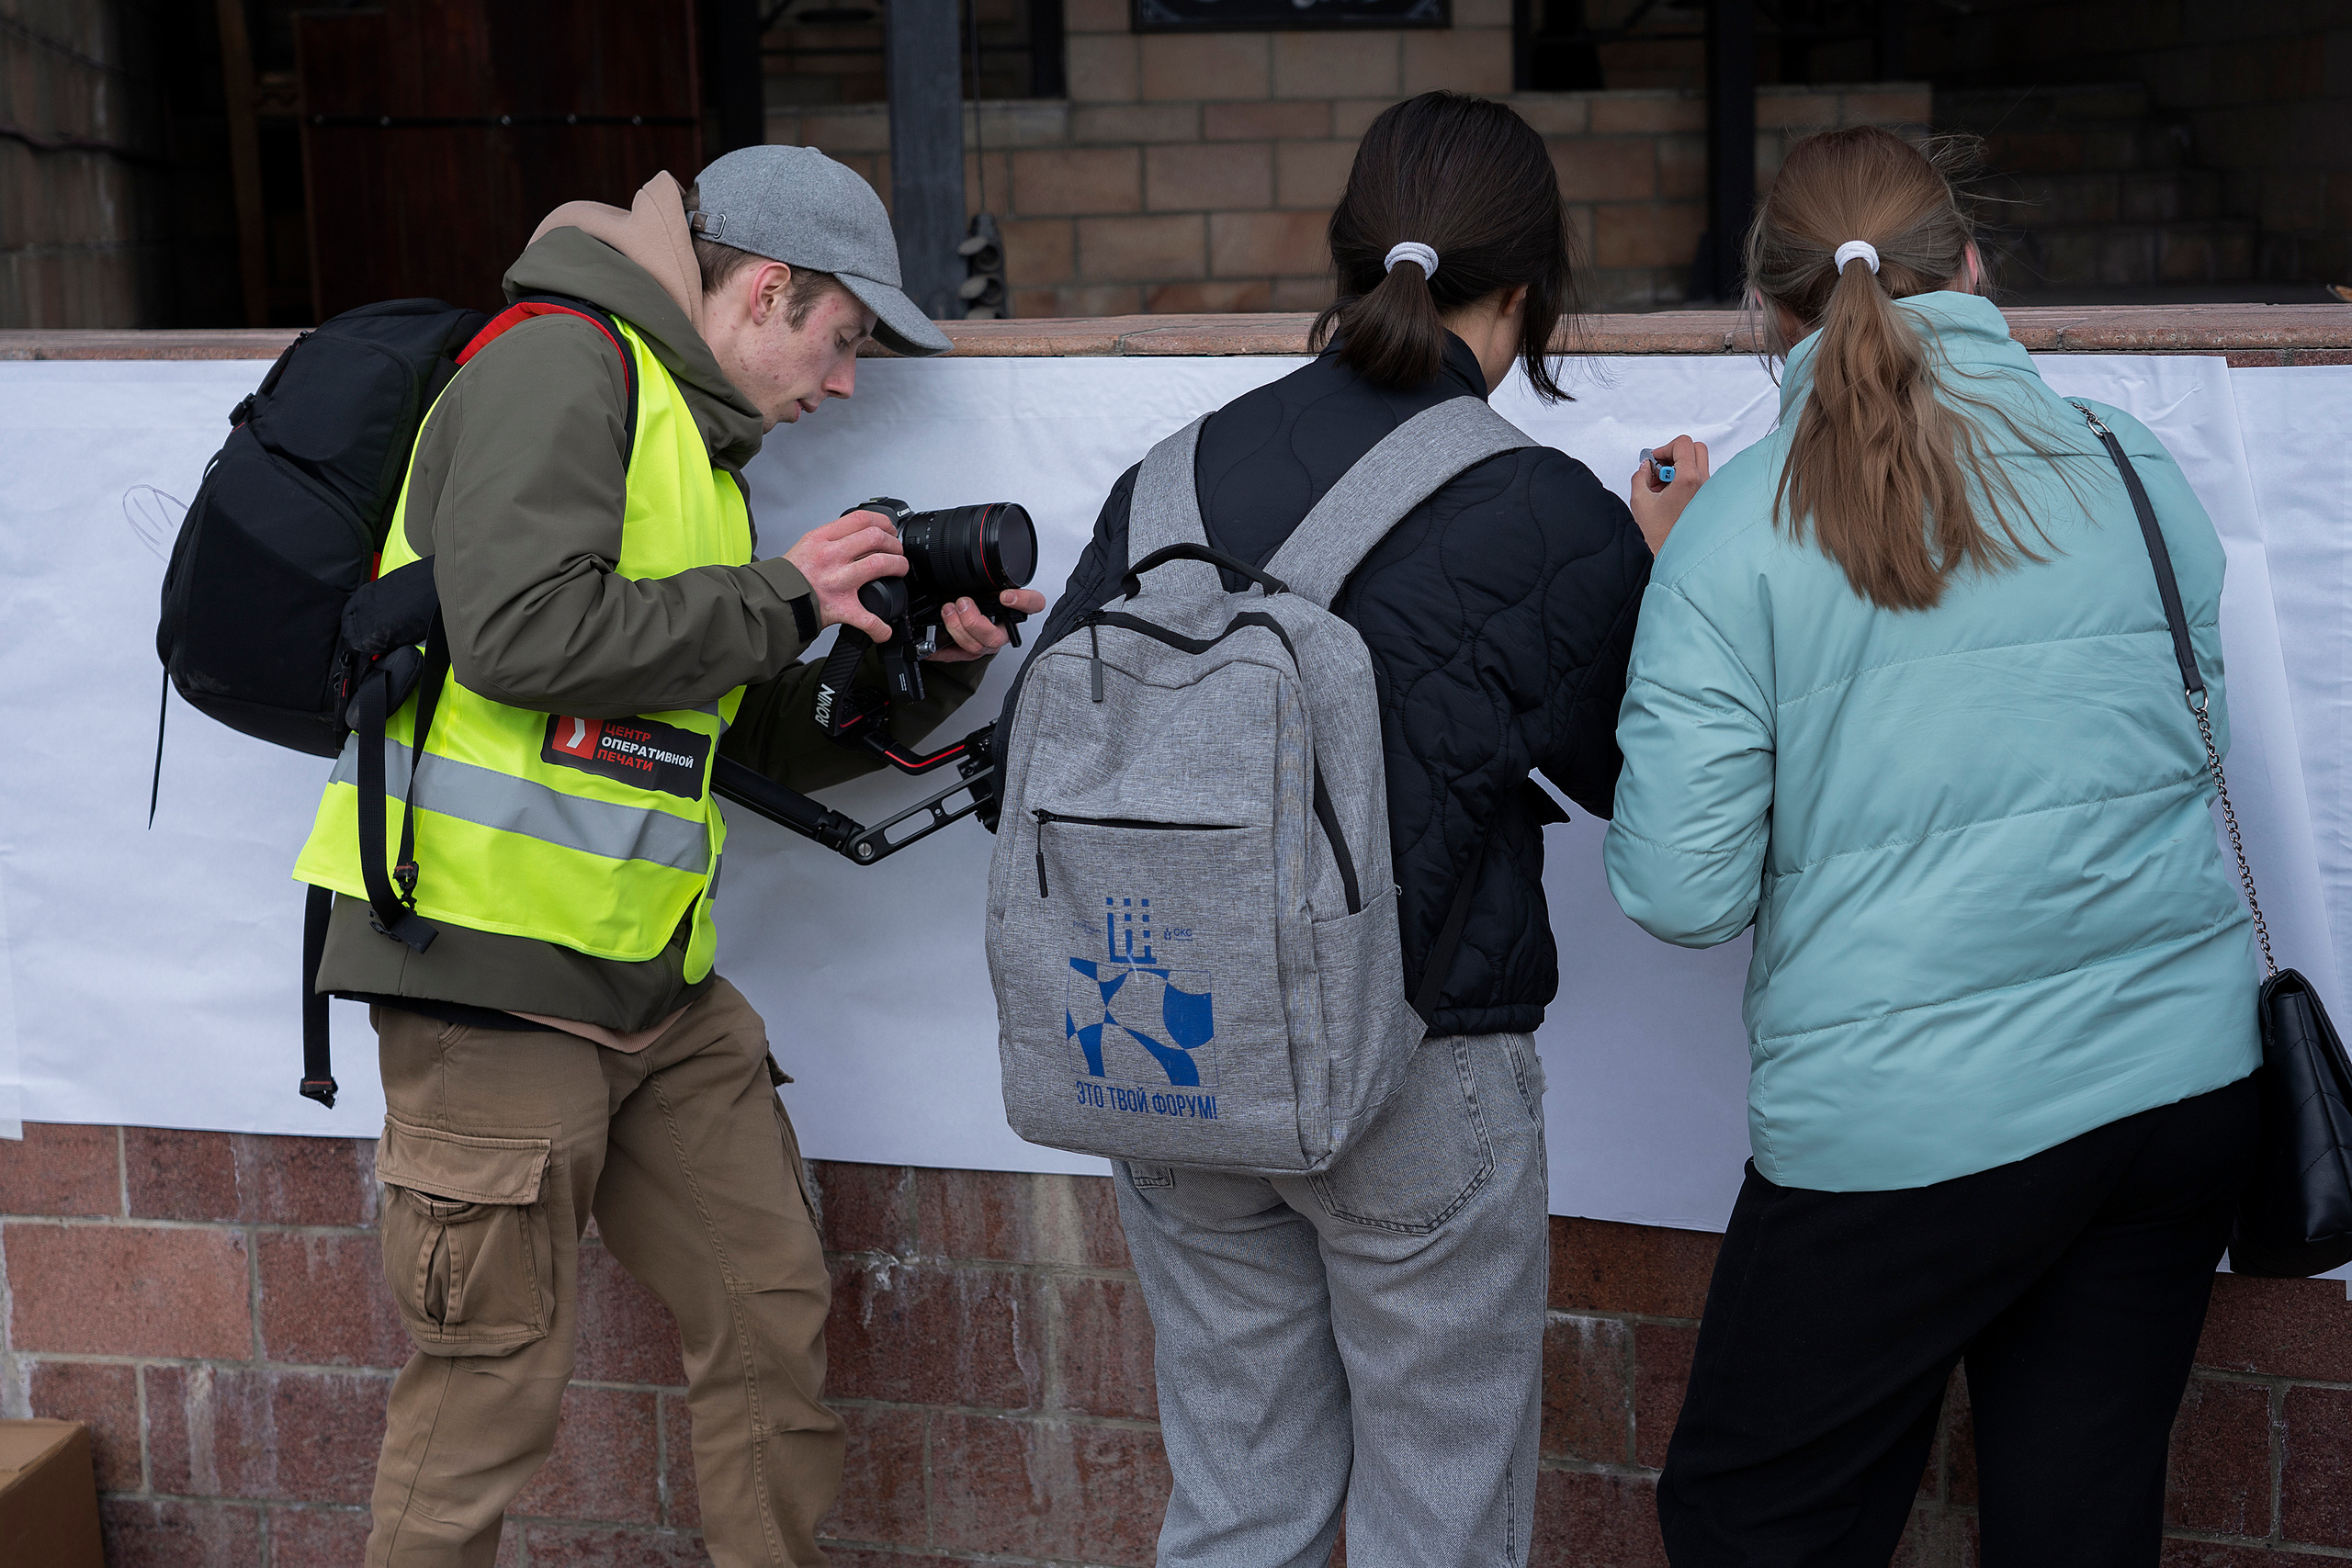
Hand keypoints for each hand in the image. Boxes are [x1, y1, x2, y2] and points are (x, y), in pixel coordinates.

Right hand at [783, 510, 908, 641]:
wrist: (773, 601)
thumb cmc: (791, 576)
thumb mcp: (808, 544)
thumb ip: (833, 537)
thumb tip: (860, 532)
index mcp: (822, 539)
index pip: (861, 519)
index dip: (883, 522)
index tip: (888, 529)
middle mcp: (831, 557)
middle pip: (875, 538)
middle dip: (894, 544)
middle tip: (897, 551)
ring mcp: (838, 581)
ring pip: (880, 565)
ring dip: (898, 566)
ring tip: (899, 570)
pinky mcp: (841, 608)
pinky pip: (868, 619)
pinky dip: (880, 627)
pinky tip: (884, 629)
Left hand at [927, 588, 1048, 662]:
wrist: (968, 615)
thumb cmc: (980, 598)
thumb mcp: (986, 582)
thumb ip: (986, 577)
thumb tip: (973, 562)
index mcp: (1013, 609)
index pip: (1032, 605)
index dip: (1023, 602)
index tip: (1006, 596)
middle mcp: (1003, 630)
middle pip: (996, 637)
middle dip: (973, 622)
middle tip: (962, 603)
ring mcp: (986, 643)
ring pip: (976, 647)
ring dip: (957, 628)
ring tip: (947, 611)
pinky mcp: (969, 653)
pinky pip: (955, 656)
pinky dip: (940, 649)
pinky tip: (932, 644)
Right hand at [1628, 434, 1709, 555]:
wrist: (1673, 558)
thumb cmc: (1660, 536)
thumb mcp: (1640, 500)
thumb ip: (1640, 475)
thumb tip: (1645, 467)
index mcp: (1688, 479)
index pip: (1683, 443)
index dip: (1665, 448)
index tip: (1654, 460)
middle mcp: (1703, 483)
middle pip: (1696, 448)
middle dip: (1675, 453)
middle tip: (1660, 467)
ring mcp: (1707, 492)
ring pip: (1698, 463)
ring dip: (1679, 467)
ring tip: (1662, 486)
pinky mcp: (1706, 501)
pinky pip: (1698, 479)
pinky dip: (1684, 480)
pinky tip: (1669, 496)